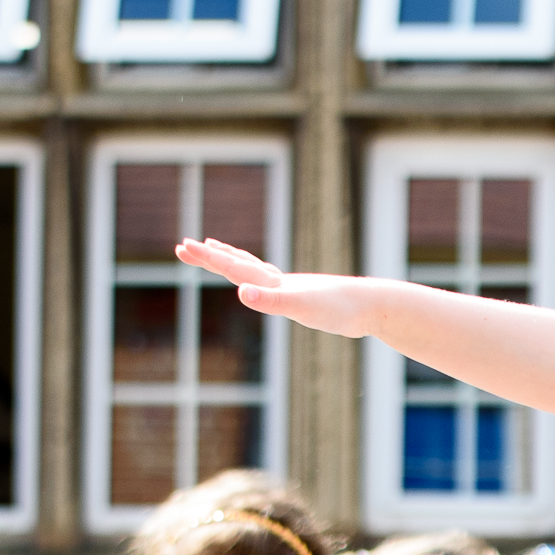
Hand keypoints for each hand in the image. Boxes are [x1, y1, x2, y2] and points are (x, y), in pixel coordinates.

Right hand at [174, 239, 386, 339]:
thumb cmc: (339, 309)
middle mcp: (280, 281)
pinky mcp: (305, 298)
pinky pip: (274, 285)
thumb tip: (241, 293)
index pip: (232, 267)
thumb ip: (270, 300)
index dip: (207, 258)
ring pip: (255, 270)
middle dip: (211, 256)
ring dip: (234, 260)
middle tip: (185, 245)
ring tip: (218, 251)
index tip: (182, 245)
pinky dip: (261, 280)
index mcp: (274, 283)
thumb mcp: (300, 308)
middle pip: (238, 263)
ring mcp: (293, 288)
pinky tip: (267, 285)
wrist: (372, 306)